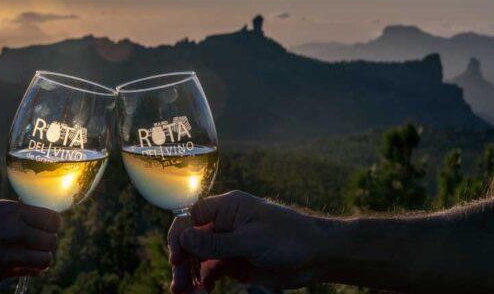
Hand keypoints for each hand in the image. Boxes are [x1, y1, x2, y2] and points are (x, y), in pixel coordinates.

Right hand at [168, 191, 333, 292]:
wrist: (317, 256)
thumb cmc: (289, 238)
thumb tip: (183, 238)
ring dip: (191, 276)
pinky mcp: (235, 262)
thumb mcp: (250, 240)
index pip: (190, 216)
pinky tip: (204, 292)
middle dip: (183, 263)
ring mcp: (229, 243)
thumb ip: (216, 242)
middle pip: (191, 240)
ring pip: (198, 258)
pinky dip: (204, 282)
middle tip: (179, 287)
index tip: (177, 259)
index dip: (179, 236)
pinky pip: (211, 271)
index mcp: (227, 207)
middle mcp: (224, 223)